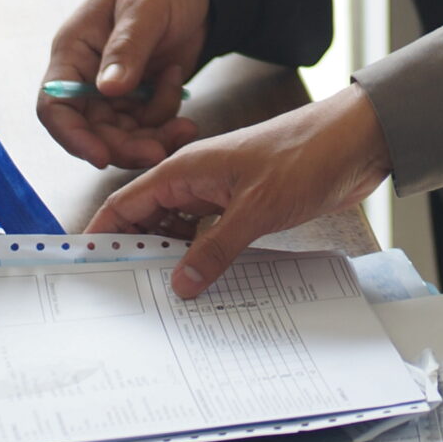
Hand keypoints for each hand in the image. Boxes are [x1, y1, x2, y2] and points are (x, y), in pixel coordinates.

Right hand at [38, 0, 210, 169]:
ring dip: (152, 138)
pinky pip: (148, 126)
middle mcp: (88, 76)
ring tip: (184, 126)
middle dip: (124, 146)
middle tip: (159, 151)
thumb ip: (127, 46)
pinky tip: (182, 93)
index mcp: (74, 51)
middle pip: (92, 130)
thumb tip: (107, 88)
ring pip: (122, 135)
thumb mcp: (146, 5)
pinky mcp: (141, 97)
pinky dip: (166, 123)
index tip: (101, 156)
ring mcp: (115, 90)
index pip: (55, 104)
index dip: (72, 136)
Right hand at [87, 86, 392, 295]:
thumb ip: (215, 247)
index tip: (85, 268)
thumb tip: (179, 284)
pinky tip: (202, 284)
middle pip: (148, 220)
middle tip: (124, 299)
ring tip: (158, 301)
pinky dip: (201, 257)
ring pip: (179, 231)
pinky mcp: (246, 206)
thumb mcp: (257, 208)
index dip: (102, 234)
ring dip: (170, 260)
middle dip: (134, 254)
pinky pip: (210, 236)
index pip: (126, 202)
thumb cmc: (307, 155)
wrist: (358, 140)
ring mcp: (222, 194)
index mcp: (187, 168)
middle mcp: (197, 180)